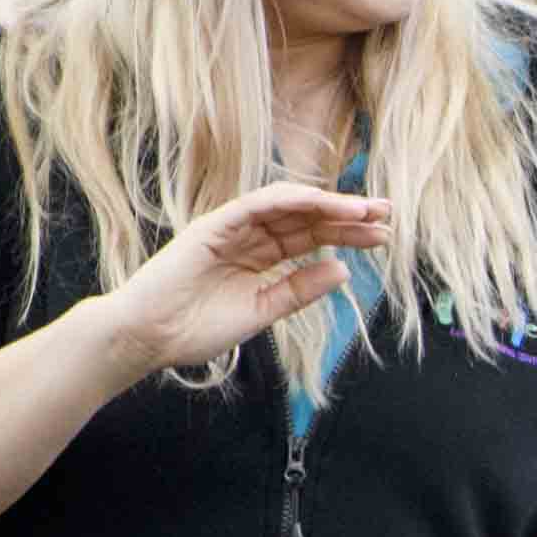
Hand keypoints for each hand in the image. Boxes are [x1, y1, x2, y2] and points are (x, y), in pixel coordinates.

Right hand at [99, 180, 387, 377]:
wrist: (148, 337)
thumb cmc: (196, 328)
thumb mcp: (261, 312)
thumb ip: (298, 290)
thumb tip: (343, 272)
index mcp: (259, 259)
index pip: (310, 238)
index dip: (346, 233)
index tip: (383, 235)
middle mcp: (248, 237)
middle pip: (306, 218)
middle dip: (348, 215)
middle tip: (389, 214)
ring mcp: (230, 228)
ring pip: (288, 206)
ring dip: (328, 204)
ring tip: (366, 209)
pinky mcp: (213, 225)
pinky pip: (257, 204)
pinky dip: (291, 199)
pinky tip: (323, 203)